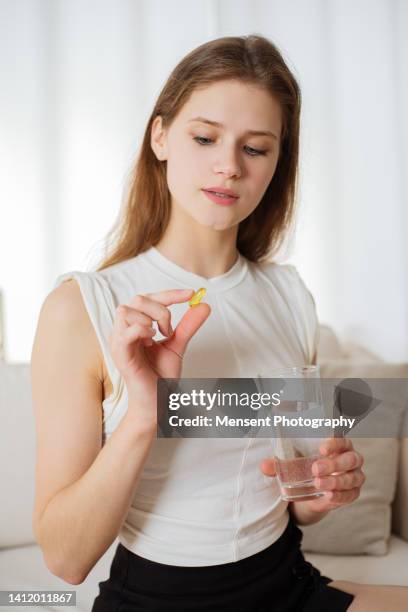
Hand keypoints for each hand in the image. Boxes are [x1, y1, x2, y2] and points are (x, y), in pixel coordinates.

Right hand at [108, 288, 210, 424]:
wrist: (157, 402)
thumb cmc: (160, 375)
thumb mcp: (178, 345)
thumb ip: (188, 325)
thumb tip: (204, 305)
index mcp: (136, 325)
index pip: (149, 298)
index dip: (170, 293)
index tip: (191, 294)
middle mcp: (124, 329)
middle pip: (138, 299)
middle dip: (161, 309)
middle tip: (170, 331)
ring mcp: (119, 341)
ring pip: (127, 310)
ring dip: (149, 318)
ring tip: (158, 337)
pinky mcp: (119, 354)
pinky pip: (125, 332)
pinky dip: (141, 329)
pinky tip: (151, 339)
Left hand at [260, 437, 364, 513]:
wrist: (309, 494)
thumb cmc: (305, 469)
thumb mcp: (292, 465)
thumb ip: (279, 465)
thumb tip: (264, 466)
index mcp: (338, 446)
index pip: (342, 440)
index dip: (334, 443)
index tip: (321, 449)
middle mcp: (351, 460)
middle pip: (350, 459)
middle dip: (333, 464)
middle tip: (315, 469)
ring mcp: (353, 477)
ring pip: (352, 478)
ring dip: (335, 481)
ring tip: (318, 484)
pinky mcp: (351, 494)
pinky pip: (350, 495)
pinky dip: (339, 496)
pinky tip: (329, 496)